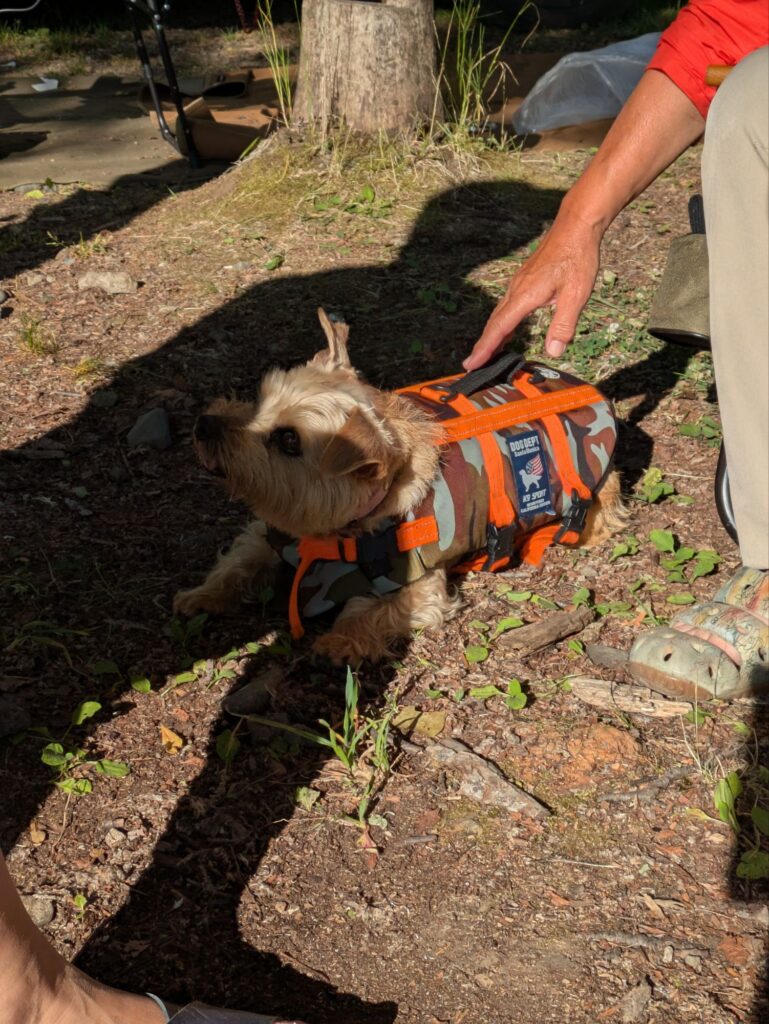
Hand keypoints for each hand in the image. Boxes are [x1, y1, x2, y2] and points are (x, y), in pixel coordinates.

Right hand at [464, 215, 600, 369]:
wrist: (576, 226)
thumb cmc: (577, 257)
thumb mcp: (576, 294)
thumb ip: (563, 324)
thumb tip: (553, 352)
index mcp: (525, 295)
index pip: (500, 327)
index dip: (486, 348)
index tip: (472, 364)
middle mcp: (516, 289)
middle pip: (494, 323)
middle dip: (483, 345)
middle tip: (471, 365)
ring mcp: (518, 284)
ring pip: (499, 314)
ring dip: (490, 335)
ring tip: (485, 354)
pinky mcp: (524, 280)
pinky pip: (506, 306)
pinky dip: (500, 322)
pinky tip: (504, 330)